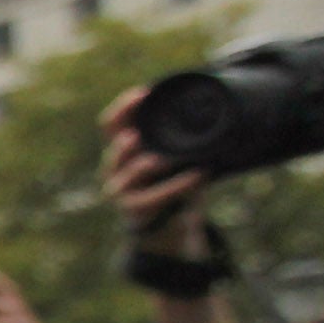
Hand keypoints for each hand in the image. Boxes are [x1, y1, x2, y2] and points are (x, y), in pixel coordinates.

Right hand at [98, 88, 211, 259]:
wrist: (165, 228)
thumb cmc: (169, 184)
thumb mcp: (171, 156)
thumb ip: (177, 136)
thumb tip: (212, 102)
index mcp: (121, 148)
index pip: (111, 124)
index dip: (123, 108)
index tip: (144, 93)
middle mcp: (114, 168)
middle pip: (116, 148)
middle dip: (125, 143)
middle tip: (137, 137)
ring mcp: (121, 190)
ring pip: (131, 173)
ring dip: (145, 166)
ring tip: (163, 161)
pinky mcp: (136, 210)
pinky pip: (155, 196)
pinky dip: (178, 186)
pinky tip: (199, 176)